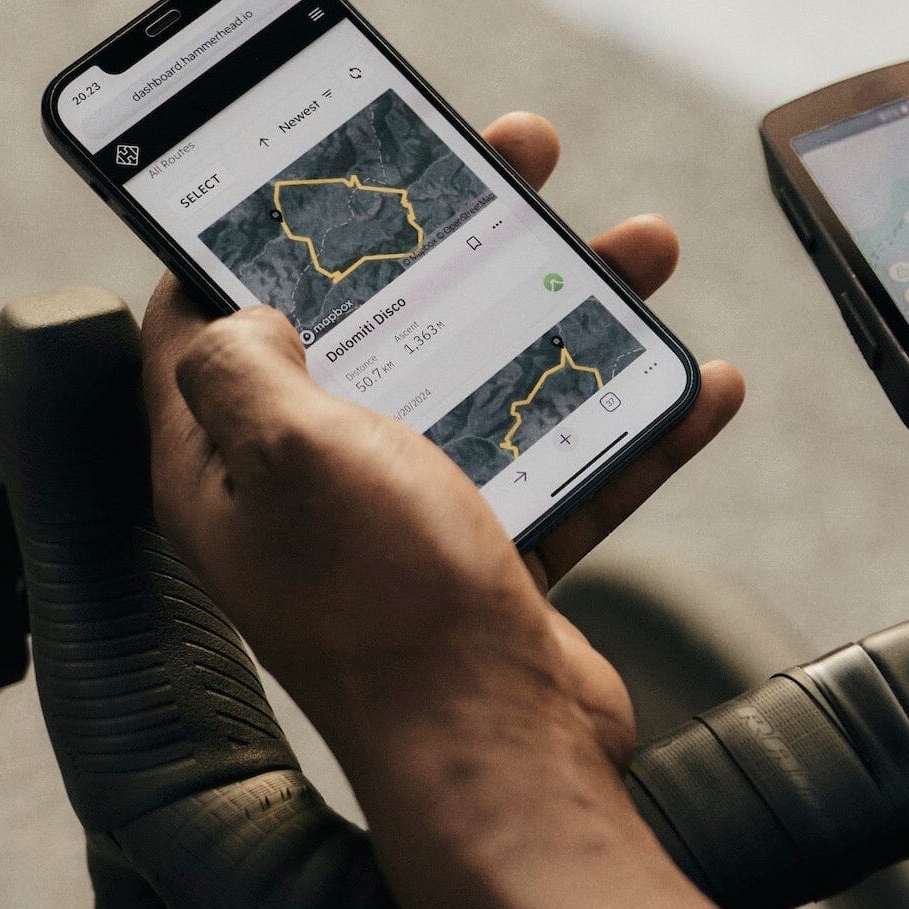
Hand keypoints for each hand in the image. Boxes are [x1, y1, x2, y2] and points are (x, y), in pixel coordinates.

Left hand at [141, 110, 742, 820]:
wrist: (505, 753)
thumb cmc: (390, 605)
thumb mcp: (294, 457)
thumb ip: (240, 369)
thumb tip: (229, 311)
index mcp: (231, 463)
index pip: (210, 322)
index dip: (254, 235)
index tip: (319, 173)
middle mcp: (312, 488)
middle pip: (377, 326)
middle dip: (453, 234)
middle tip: (516, 155)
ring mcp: (408, 522)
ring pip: (484, 381)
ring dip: (565, 309)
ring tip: (642, 245)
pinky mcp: (495, 556)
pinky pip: (563, 464)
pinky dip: (625, 423)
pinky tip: (698, 382)